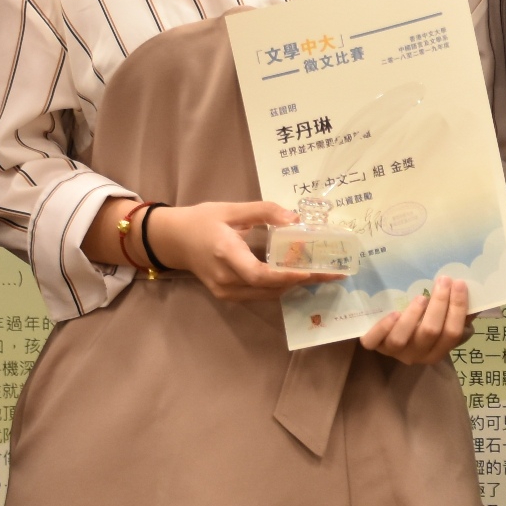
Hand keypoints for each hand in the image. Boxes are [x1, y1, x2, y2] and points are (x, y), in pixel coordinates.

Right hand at [89, 197, 343, 303]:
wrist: (172, 240)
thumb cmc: (202, 221)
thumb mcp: (231, 210)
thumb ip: (264, 211)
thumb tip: (296, 218)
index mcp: (226, 253)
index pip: (260, 274)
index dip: (288, 276)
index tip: (314, 271)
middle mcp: (226, 279)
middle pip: (270, 288)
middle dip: (302, 280)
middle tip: (333, 271)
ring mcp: (225, 291)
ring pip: (267, 294)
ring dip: (294, 285)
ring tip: (322, 272)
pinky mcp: (227, 295)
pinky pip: (259, 294)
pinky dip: (279, 286)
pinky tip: (297, 275)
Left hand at [358, 276, 471, 364]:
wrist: (397, 337)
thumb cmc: (427, 323)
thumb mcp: (446, 319)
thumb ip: (461, 310)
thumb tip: (477, 288)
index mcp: (439, 349)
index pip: (453, 332)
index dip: (458, 307)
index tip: (460, 283)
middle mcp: (418, 354)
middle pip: (430, 332)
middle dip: (439, 304)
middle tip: (443, 280)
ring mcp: (395, 351)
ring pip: (402, 338)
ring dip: (413, 315)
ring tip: (421, 297)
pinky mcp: (375, 345)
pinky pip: (374, 341)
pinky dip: (382, 328)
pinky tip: (393, 313)